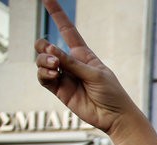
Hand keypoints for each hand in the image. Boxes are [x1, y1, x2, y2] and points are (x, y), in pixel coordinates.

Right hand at [34, 0, 140, 135]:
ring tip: (56, 69)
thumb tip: (50, 51)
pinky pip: (43, 77)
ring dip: (44, 62)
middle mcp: (71, 63)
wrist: (114, 116)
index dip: (57, 14)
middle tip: (53, 56)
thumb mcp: (95, 74)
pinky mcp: (59, 90)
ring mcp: (64, 77)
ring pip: (42, 62)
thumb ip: (72, 63)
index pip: (67, 30)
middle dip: (43, 47)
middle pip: (46, 47)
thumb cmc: (111, 93)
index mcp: (83, 54)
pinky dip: (44, 74)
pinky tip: (53, 75)